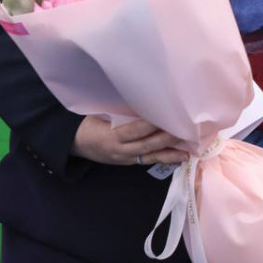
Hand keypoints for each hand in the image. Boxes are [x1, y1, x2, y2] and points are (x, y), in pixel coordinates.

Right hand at [71, 115, 188, 165]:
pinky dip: (164, 159)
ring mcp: (125, 158)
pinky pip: (148, 161)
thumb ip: (119, 111)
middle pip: (146, 145)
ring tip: (188, 151)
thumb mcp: (99, 114)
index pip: (134, 130)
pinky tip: (179, 157)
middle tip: (184, 131)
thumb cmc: (88, 122)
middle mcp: (119, 150)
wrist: (75, 143)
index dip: (150, 124)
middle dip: (166, 139)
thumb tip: (143, 99)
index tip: (166, 115)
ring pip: (150, 156)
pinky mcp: (129, 162)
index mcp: (110, 136)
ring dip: (170, 154)